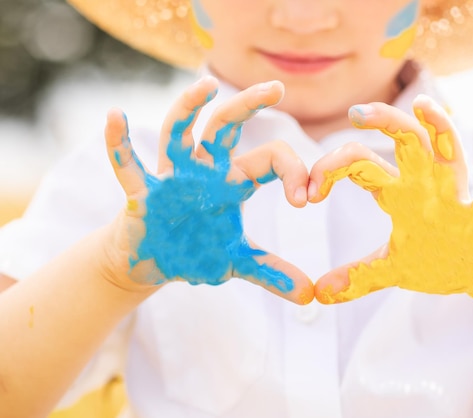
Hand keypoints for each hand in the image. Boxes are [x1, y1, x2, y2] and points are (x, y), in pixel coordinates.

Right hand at [103, 77, 313, 303]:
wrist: (151, 263)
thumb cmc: (194, 251)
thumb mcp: (236, 261)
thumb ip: (272, 272)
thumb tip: (311, 296)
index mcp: (232, 181)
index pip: (269, 159)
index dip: (291, 172)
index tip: (305, 201)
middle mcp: (204, 170)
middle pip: (225, 128)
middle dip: (248, 105)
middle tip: (277, 88)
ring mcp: (171, 177)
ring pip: (179, 134)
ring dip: (189, 109)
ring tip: (206, 87)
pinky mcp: (141, 192)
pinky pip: (127, 165)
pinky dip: (118, 144)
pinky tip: (114, 116)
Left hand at [309, 95, 472, 303]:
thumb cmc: (437, 259)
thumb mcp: (392, 268)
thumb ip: (357, 276)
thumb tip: (318, 293)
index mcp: (399, 192)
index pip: (361, 163)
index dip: (331, 169)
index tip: (307, 194)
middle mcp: (426, 185)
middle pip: (406, 140)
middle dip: (384, 121)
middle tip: (356, 112)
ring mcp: (457, 198)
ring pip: (448, 153)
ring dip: (439, 128)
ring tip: (424, 106)